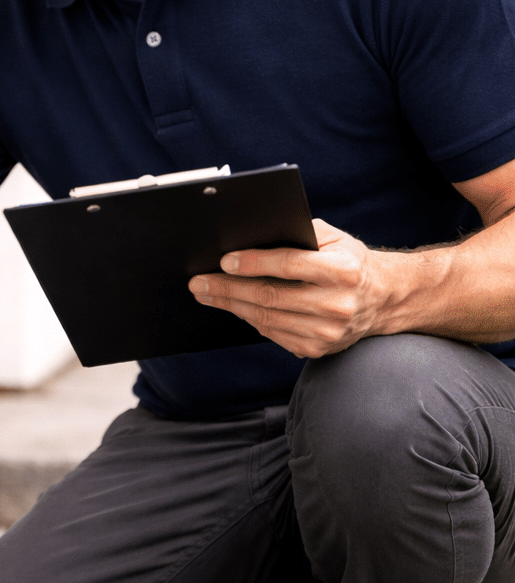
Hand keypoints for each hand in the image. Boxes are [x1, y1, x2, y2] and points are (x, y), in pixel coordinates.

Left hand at [188, 219, 390, 358]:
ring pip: (266, 318)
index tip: (224, 260)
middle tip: (199, 281)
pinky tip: (233, 307)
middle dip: (228, 288)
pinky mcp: (317, 349)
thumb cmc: (350, 261)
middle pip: (270, 296)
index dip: (253, 263)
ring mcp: (327, 332)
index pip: (289, 265)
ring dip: (231, 306)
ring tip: (207, 294)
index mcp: (343, 270)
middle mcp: (337, 304)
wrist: (382, 299)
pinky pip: (272, 333)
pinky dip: (249, 319)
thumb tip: (252, 237)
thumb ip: (299, 233)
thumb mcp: (335, 238)